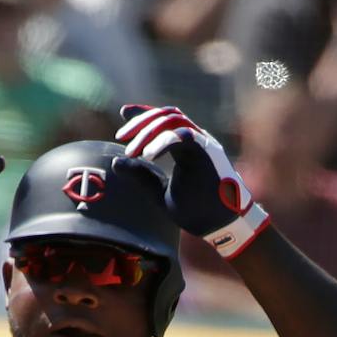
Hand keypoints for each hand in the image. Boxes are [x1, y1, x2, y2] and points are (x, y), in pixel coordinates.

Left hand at [116, 104, 269, 257]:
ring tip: (132, 152)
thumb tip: (116, 162)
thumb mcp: (160, 192)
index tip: (124, 111)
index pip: (166, 120)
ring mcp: (203, 144)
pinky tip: (148, 156)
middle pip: (167, 115)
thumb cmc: (196, 210)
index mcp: (187, 146)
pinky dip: (163, 141)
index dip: (145, 113)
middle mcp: (196, 140)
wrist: (219, 225)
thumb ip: (140, 176)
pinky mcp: (207, 152)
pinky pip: (184, 135)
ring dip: (149, 132)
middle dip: (141, 122)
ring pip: (174, 121)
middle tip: (121, 137)